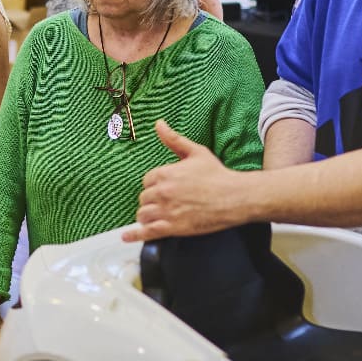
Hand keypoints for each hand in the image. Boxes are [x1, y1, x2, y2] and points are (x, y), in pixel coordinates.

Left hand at [123, 119, 247, 242]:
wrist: (235, 197)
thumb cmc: (217, 174)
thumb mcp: (196, 152)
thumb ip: (174, 140)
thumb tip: (158, 124)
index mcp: (165, 173)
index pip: (146, 181)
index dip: (154, 185)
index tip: (163, 188)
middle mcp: (162, 192)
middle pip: (143, 198)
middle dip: (151, 201)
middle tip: (164, 202)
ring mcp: (166, 211)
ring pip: (143, 215)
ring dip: (147, 215)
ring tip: (155, 216)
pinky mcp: (173, 228)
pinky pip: (148, 232)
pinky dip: (135, 235)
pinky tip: (127, 237)